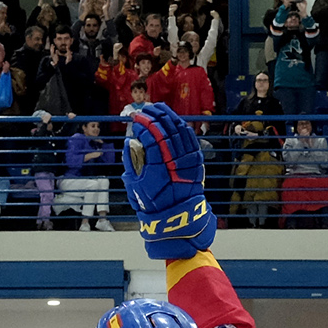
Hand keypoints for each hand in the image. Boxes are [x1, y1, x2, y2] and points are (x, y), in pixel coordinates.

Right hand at [121, 104, 213, 258]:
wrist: (178, 218)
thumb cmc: (153, 204)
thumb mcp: (134, 185)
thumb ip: (131, 161)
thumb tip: (131, 141)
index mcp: (156, 169)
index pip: (150, 138)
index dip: (143, 125)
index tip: (135, 119)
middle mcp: (173, 162)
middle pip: (165, 130)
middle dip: (154, 116)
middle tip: (145, 109)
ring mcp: (187, 162)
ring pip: (179, 131)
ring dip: (169, 117)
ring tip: (158, 109)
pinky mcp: (196, 162)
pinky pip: (190, 139)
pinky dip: (182, 127)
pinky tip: (174, 120)